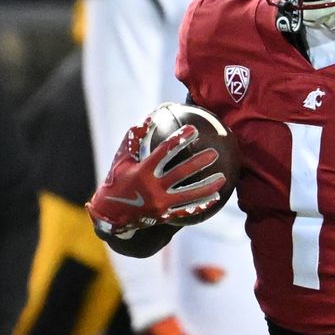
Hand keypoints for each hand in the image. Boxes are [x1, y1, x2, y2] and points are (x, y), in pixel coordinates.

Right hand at [90, 116, 227, 239]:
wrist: (110, 214)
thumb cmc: (117, 180)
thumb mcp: (122, 159)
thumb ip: (135, 139)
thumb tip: (149, 118)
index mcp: (142, 172)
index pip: (164, 152)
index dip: (179, 140)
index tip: (193, 130)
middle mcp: (152, 188)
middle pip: (180, 173)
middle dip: (198, 163)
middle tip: (214, 153)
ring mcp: (159, 204)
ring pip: (188, 195)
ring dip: (207, 186)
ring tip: (223, 178)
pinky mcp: (164, 215)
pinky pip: (186, 211)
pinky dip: (201, 205)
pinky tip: (214, 198)